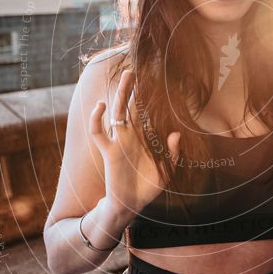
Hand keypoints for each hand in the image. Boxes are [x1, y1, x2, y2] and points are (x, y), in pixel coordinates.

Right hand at [88, 69, 180, 214]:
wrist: (131, 204)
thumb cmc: (148, 187)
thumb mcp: (167, 171)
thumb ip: (172, 153)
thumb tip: (176, 134)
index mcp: (145, 138)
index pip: (147, 113)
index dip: (149, 99)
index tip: (156, 81)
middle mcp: (130, 135)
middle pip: (130, 105)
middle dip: (132, 88)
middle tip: (135, 69)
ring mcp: (118, 141)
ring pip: (116, 112)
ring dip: (120, 94)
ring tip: (126, 76)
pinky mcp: (109, 151)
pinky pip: (98, 133)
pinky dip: (97, 119)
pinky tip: (102, 106)